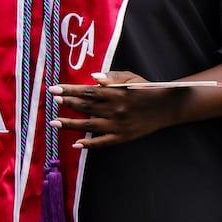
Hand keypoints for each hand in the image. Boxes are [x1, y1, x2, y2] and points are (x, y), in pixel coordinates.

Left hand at [50, 71, 181, 148]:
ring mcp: (119, 125)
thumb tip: (93, 79)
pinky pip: (104, 142)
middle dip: (68, 104)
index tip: (54, 89)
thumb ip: (111, 77)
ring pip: (90, 125)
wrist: (168, 107)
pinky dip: (89, 144)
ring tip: (54, 122)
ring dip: (71, 124)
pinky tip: (76, 144)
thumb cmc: (146, 89)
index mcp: (116, 93)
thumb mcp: (131, 78)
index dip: (69, 90)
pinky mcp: (124, 136)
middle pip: (86, 107)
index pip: (87, 91)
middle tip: (53, 101)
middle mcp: (116, 109)